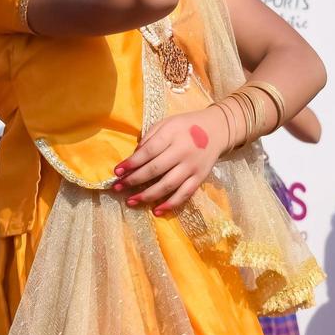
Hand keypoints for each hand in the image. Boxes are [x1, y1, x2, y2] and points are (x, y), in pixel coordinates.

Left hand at [113, 107, 229, 214]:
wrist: (217, 129)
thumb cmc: (185, 127)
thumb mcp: (166, 124)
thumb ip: (150, 138)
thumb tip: (134, 157)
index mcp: (172, 134)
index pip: (148, 151)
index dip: (132, 163)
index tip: (117, 172)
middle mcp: (183, 151)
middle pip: (155, 169)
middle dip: (134, 180)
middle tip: (118, 188)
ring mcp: (192, 166)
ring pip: (168, 184)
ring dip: (148, 195)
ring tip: (131, 201)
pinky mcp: (200, 178)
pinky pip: (185, 194)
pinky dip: (170, 204)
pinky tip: (156, 211)